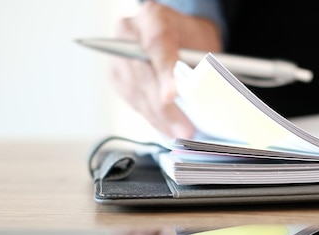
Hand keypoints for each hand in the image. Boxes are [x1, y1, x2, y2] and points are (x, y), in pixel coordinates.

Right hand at [111, 1, 221, 137]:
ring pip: (135, 92)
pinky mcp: (116, 77)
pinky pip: (132, 101)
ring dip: (157, 117)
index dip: (164, 73)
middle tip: (183, 128)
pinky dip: (150, 117)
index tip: (171, 97)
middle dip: (164, 107)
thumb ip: (198, 68)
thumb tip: (199, 100)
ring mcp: (117, 56)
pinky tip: (165, 127)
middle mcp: (128, 34)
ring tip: (177, 133)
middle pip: (142, 74)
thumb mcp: (202, 44)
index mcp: (152, 17)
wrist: (175, 33)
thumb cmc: (190, 39)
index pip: (157, 45)